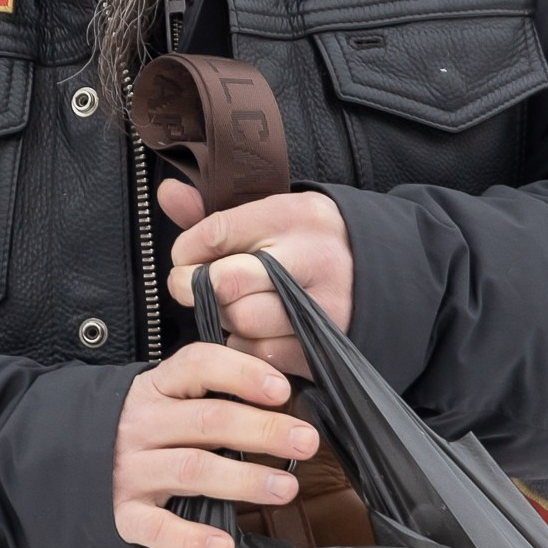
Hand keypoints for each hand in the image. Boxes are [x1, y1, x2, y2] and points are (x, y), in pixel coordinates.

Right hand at [112, 340, 318, 547]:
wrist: (66, 461)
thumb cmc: (139, 429)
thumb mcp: (163, 398)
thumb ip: (209, 395)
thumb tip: (279, 399)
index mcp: (155, 387)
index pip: (198, 365)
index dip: (241, 373)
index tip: (280, 389)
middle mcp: (141, 424)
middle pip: (208, 421)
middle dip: (262, 429)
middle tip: (306, 441)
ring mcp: (129, 470)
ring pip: (192, 470)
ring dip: (243, 480)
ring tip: (284, 488)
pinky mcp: (121, 513)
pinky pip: (156, 528)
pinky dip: (190, 538)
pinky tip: (223, 545)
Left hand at [160, 183, 353, 379]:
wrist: (381, 272)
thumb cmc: (308, 240)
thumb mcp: (272, 212)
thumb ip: (215, 208)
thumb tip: (166, 194)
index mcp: (296, 215)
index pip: (218, 231)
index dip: (187, 249)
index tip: (183, 257)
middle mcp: (312, 258)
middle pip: (226, 282)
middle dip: (194, 287)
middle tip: (190, 287)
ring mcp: (321, 306)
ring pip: (241, 321)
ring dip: (222, 318)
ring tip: (229, 305)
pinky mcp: (322, 345)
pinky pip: (259, 353)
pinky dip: (245, 345)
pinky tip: (252, 329)